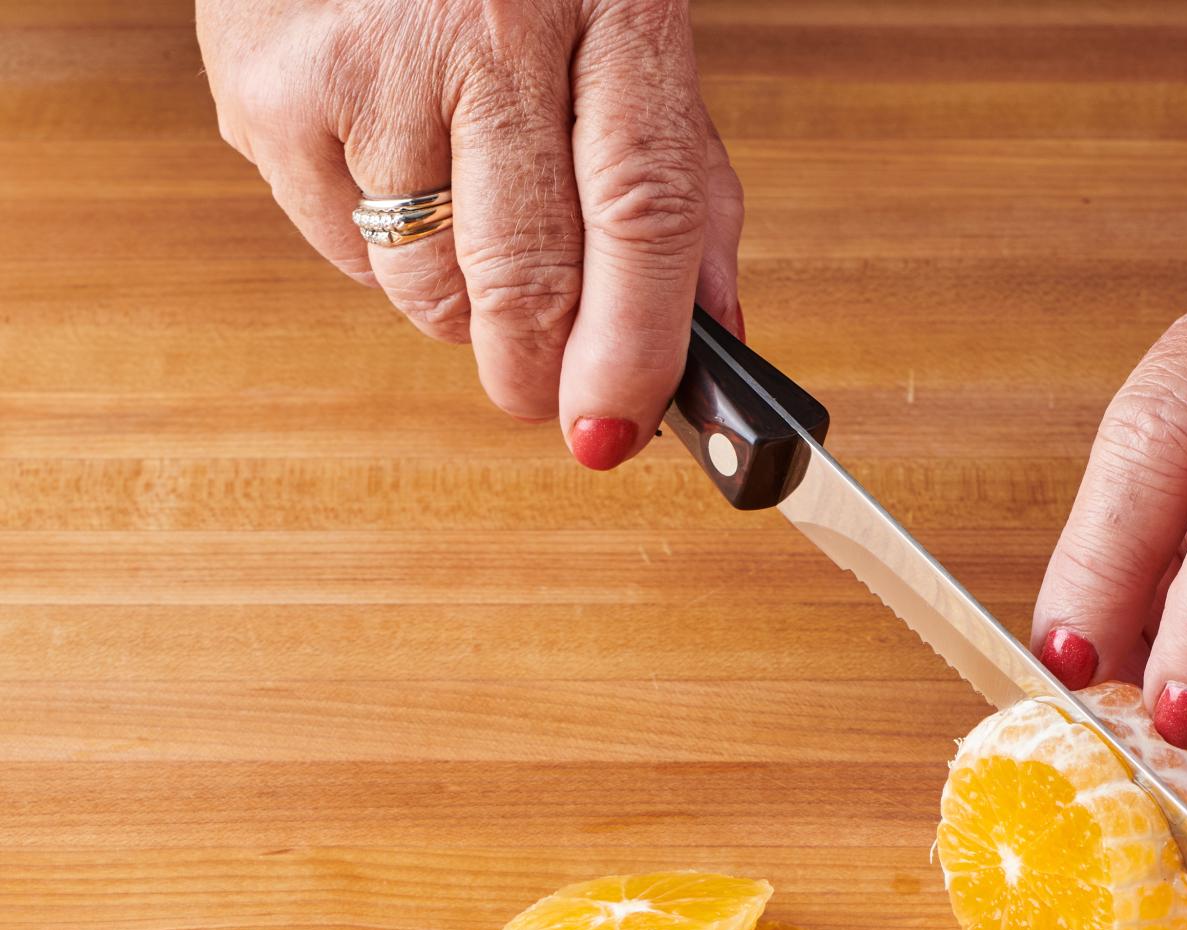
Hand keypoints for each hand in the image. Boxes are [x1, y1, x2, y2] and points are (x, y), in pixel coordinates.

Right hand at [196, 0, 742, 468]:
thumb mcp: (632, 41)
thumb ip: (686, 187)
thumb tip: (717, 335)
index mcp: (613, 9)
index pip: (643, 211)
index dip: (635, 347)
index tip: (615, 430)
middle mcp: (487, 31)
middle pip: (525, 276)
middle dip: (540, 372)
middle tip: (547, 394)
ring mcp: (368, 62)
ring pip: (427, 288)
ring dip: (462, 308)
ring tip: (469, 219)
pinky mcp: (268, 92)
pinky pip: (343, 251)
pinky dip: (380, 250)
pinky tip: (396, 164)